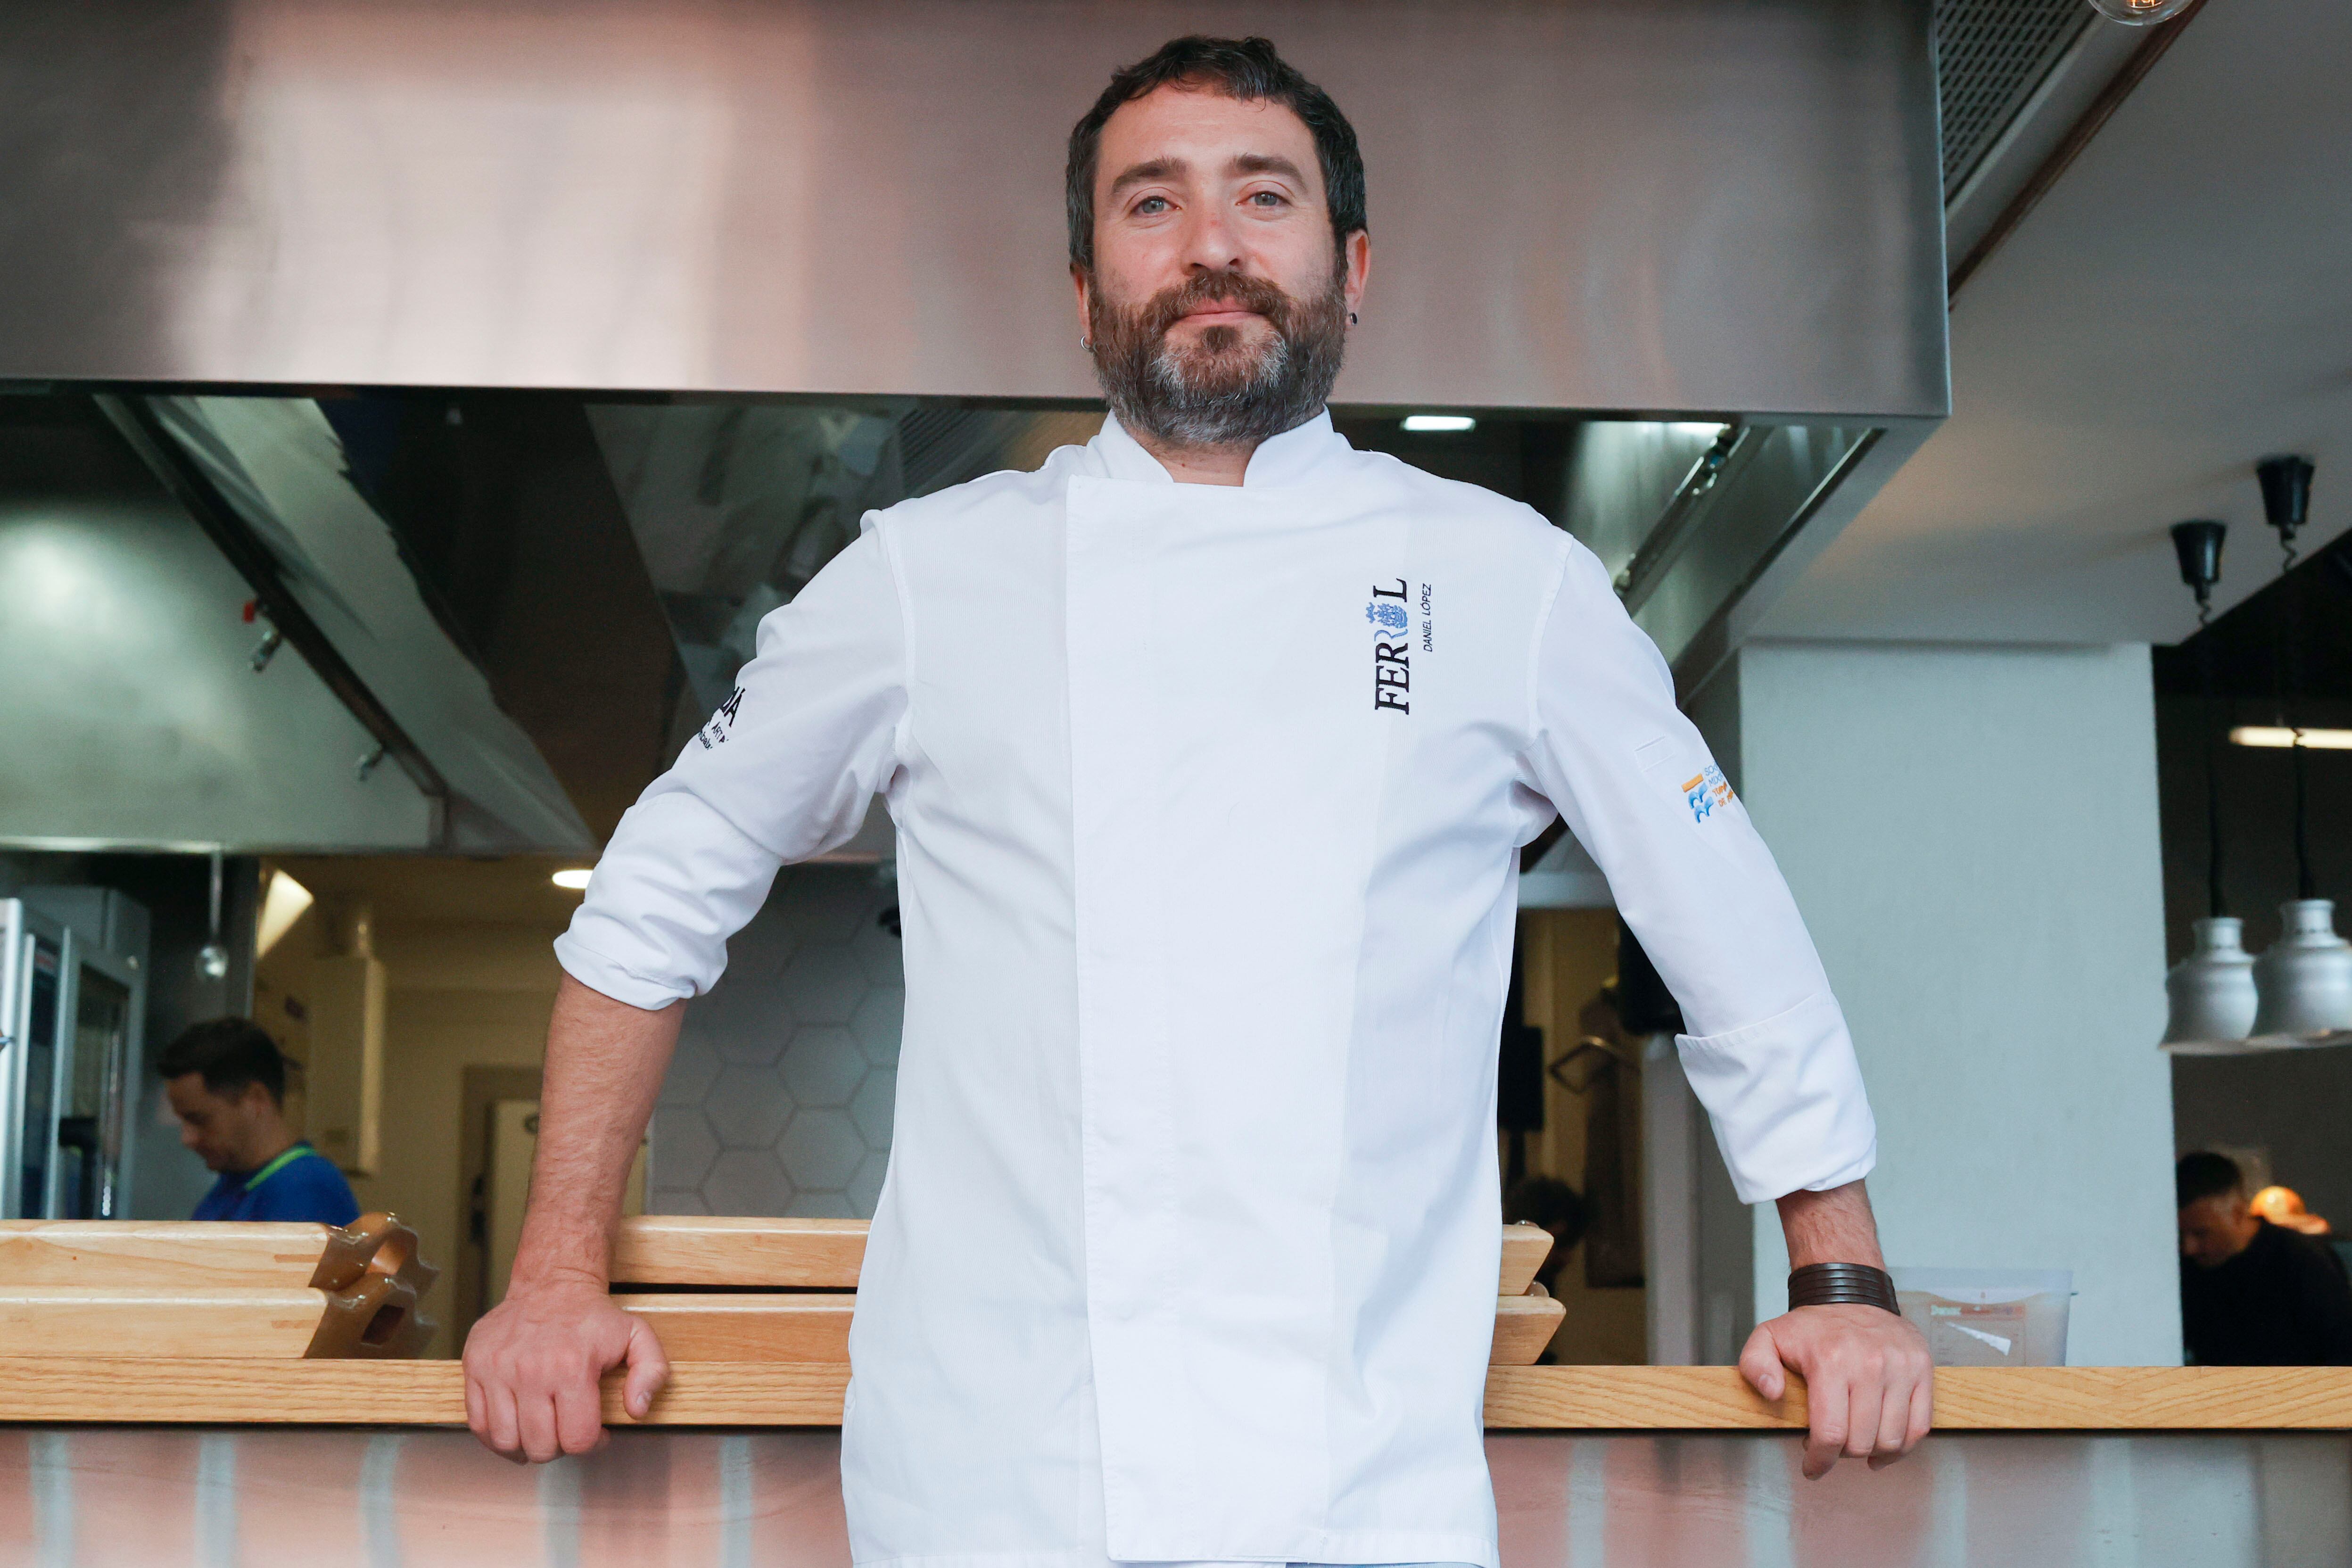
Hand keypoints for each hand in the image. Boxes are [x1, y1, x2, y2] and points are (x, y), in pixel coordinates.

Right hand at [463, 1273, 669, 1462]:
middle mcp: (530, 1370)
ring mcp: (497, 1369)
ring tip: (541, 1431)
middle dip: (559, 1448)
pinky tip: (516, 1426)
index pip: (577, 1438)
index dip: (592, 1443)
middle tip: (566, 1431)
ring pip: (506, 1441)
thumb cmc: (592, 1316)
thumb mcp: (637, 1336)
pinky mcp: (474, 1366)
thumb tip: (636, 1410)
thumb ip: (651, 1373)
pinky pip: (478, 1423)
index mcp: (572, 1366)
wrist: (551, 1284)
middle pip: (540, 1446)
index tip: (596, 1432)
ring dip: (526, 1447)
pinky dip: (496, 1436)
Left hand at [1738, 1303, 1931, 1477]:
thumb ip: (1756, 1365)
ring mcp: (1901, 1367)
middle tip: (1832, 1447)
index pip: (1830, 1432)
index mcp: (1830, 1360)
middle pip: (1861, 1441)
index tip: (1812, 1468)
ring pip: (1892, 1439)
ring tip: (1856, 1444)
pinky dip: (1903, 1445)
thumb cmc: (1812, 1326)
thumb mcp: (1768, 1337)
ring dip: (1872, 1453)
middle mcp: (1870, 1363)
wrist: (1851, 1295)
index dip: (1820, 1461)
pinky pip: (1920, 1425)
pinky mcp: (1922, 1369)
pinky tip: (1884, 1446)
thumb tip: (1771, 1393)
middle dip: (1842, 1454)